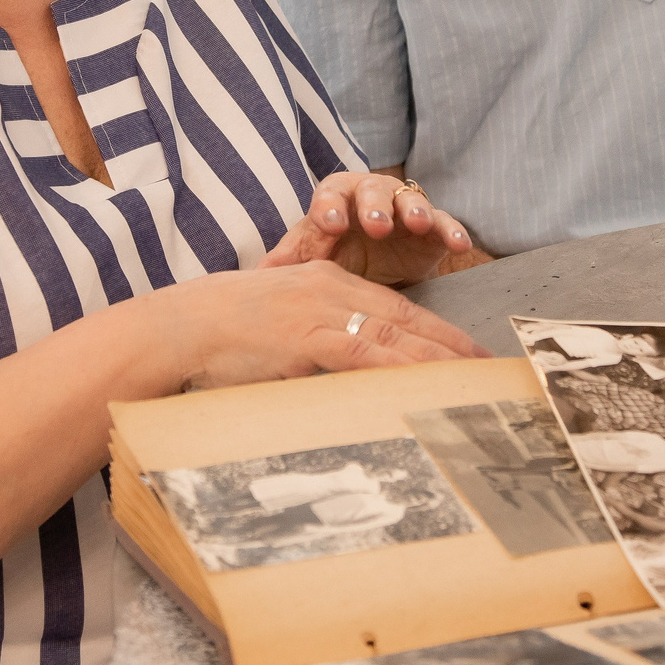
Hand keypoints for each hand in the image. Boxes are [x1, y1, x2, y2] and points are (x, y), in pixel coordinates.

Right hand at [165, 260, 488, 390]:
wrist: (177, 329)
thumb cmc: (217, 338)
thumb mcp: (274, 333)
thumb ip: (310, 346)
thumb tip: (338, 381)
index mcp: (324, 282)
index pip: (393, 308)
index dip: (434, 331)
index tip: (464, 352)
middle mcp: (330, 288)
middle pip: (406, 318)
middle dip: (451, 344)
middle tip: (487, 368)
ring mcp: (321, 309)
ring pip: (396, 335)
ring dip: (440, 360)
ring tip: (473, 381)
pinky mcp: (308, 335)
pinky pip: (368, 353)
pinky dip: (402, 369)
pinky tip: (426, 383)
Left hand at [261, 171, 475, 286]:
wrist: (372, 267)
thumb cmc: (335, 254)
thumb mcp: (311, 258)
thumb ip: (289, 261)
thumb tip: (255, 275)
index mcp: (337, 196)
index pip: (330, 193)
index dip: (330, 206)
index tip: (329, 223)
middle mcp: (372, 195)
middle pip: (373, 191)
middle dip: (374, 205)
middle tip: (376, 224)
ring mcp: (406, 209)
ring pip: (412, 201)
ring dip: (416, 210)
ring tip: (419, 223)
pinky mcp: (434, 229)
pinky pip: (446, 223)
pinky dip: (453, 230)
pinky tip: (460, 243)